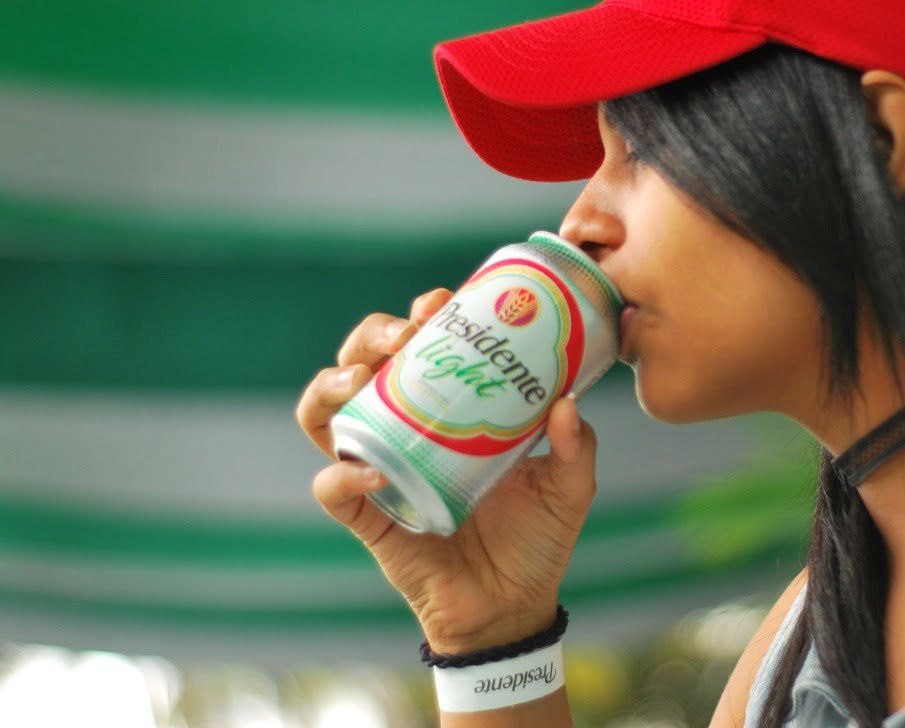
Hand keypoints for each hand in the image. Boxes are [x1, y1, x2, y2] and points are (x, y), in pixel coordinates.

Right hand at [295, 288, 599, 650]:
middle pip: (359, 364)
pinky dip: (342, 475)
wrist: (513, 607)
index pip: (417, 347)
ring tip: (360, 378)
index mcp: (448, 412)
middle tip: (401, 334)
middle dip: (368, 336)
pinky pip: (332, 490)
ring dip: (329, 386)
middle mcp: (404, 431)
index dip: (417, 317)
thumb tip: (566, 404)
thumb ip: (575, 447)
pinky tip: (375, 468)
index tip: (438, 302)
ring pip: (323, 414)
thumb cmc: (535, 538)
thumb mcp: (568, 486)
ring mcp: (379, 470)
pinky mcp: (367, 517)